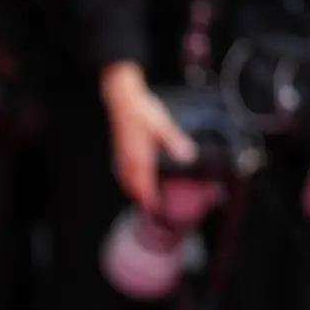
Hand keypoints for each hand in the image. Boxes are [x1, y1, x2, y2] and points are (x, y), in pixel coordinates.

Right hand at [101, 57, 193, 211]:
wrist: (122, 98)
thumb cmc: (141, 111)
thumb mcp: (163, 126)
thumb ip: (175, 142)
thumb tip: (189, 157)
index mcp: (139, 160)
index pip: (144, 189)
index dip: (151, 202)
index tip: (159, 211)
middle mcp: (128, 162)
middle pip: (132, 188)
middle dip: (141, 200)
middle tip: (152, 207)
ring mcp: (122, 156)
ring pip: (126, 181)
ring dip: (134, 190)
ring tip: (144, 195)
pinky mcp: (120, 149)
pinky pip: (123, 171)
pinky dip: (130, 179)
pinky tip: (136, 175)